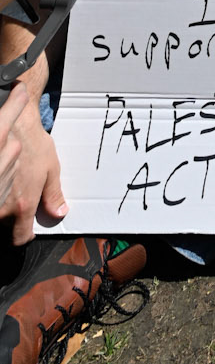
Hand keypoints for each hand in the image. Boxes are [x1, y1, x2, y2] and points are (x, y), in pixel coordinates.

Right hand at [2, 93, 65, 241]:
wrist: (17, 125)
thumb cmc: (35, 145)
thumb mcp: (51, 170)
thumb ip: (53, 195)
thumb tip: (59, 212)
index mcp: (23, 206)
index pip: (19, 239)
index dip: (25, 236)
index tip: (28, 231)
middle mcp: (3, 207)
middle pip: (8, 227)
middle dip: (15, 218)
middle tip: (22, 200)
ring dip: (6, 209)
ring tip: (14, 190)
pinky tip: (7, 185)